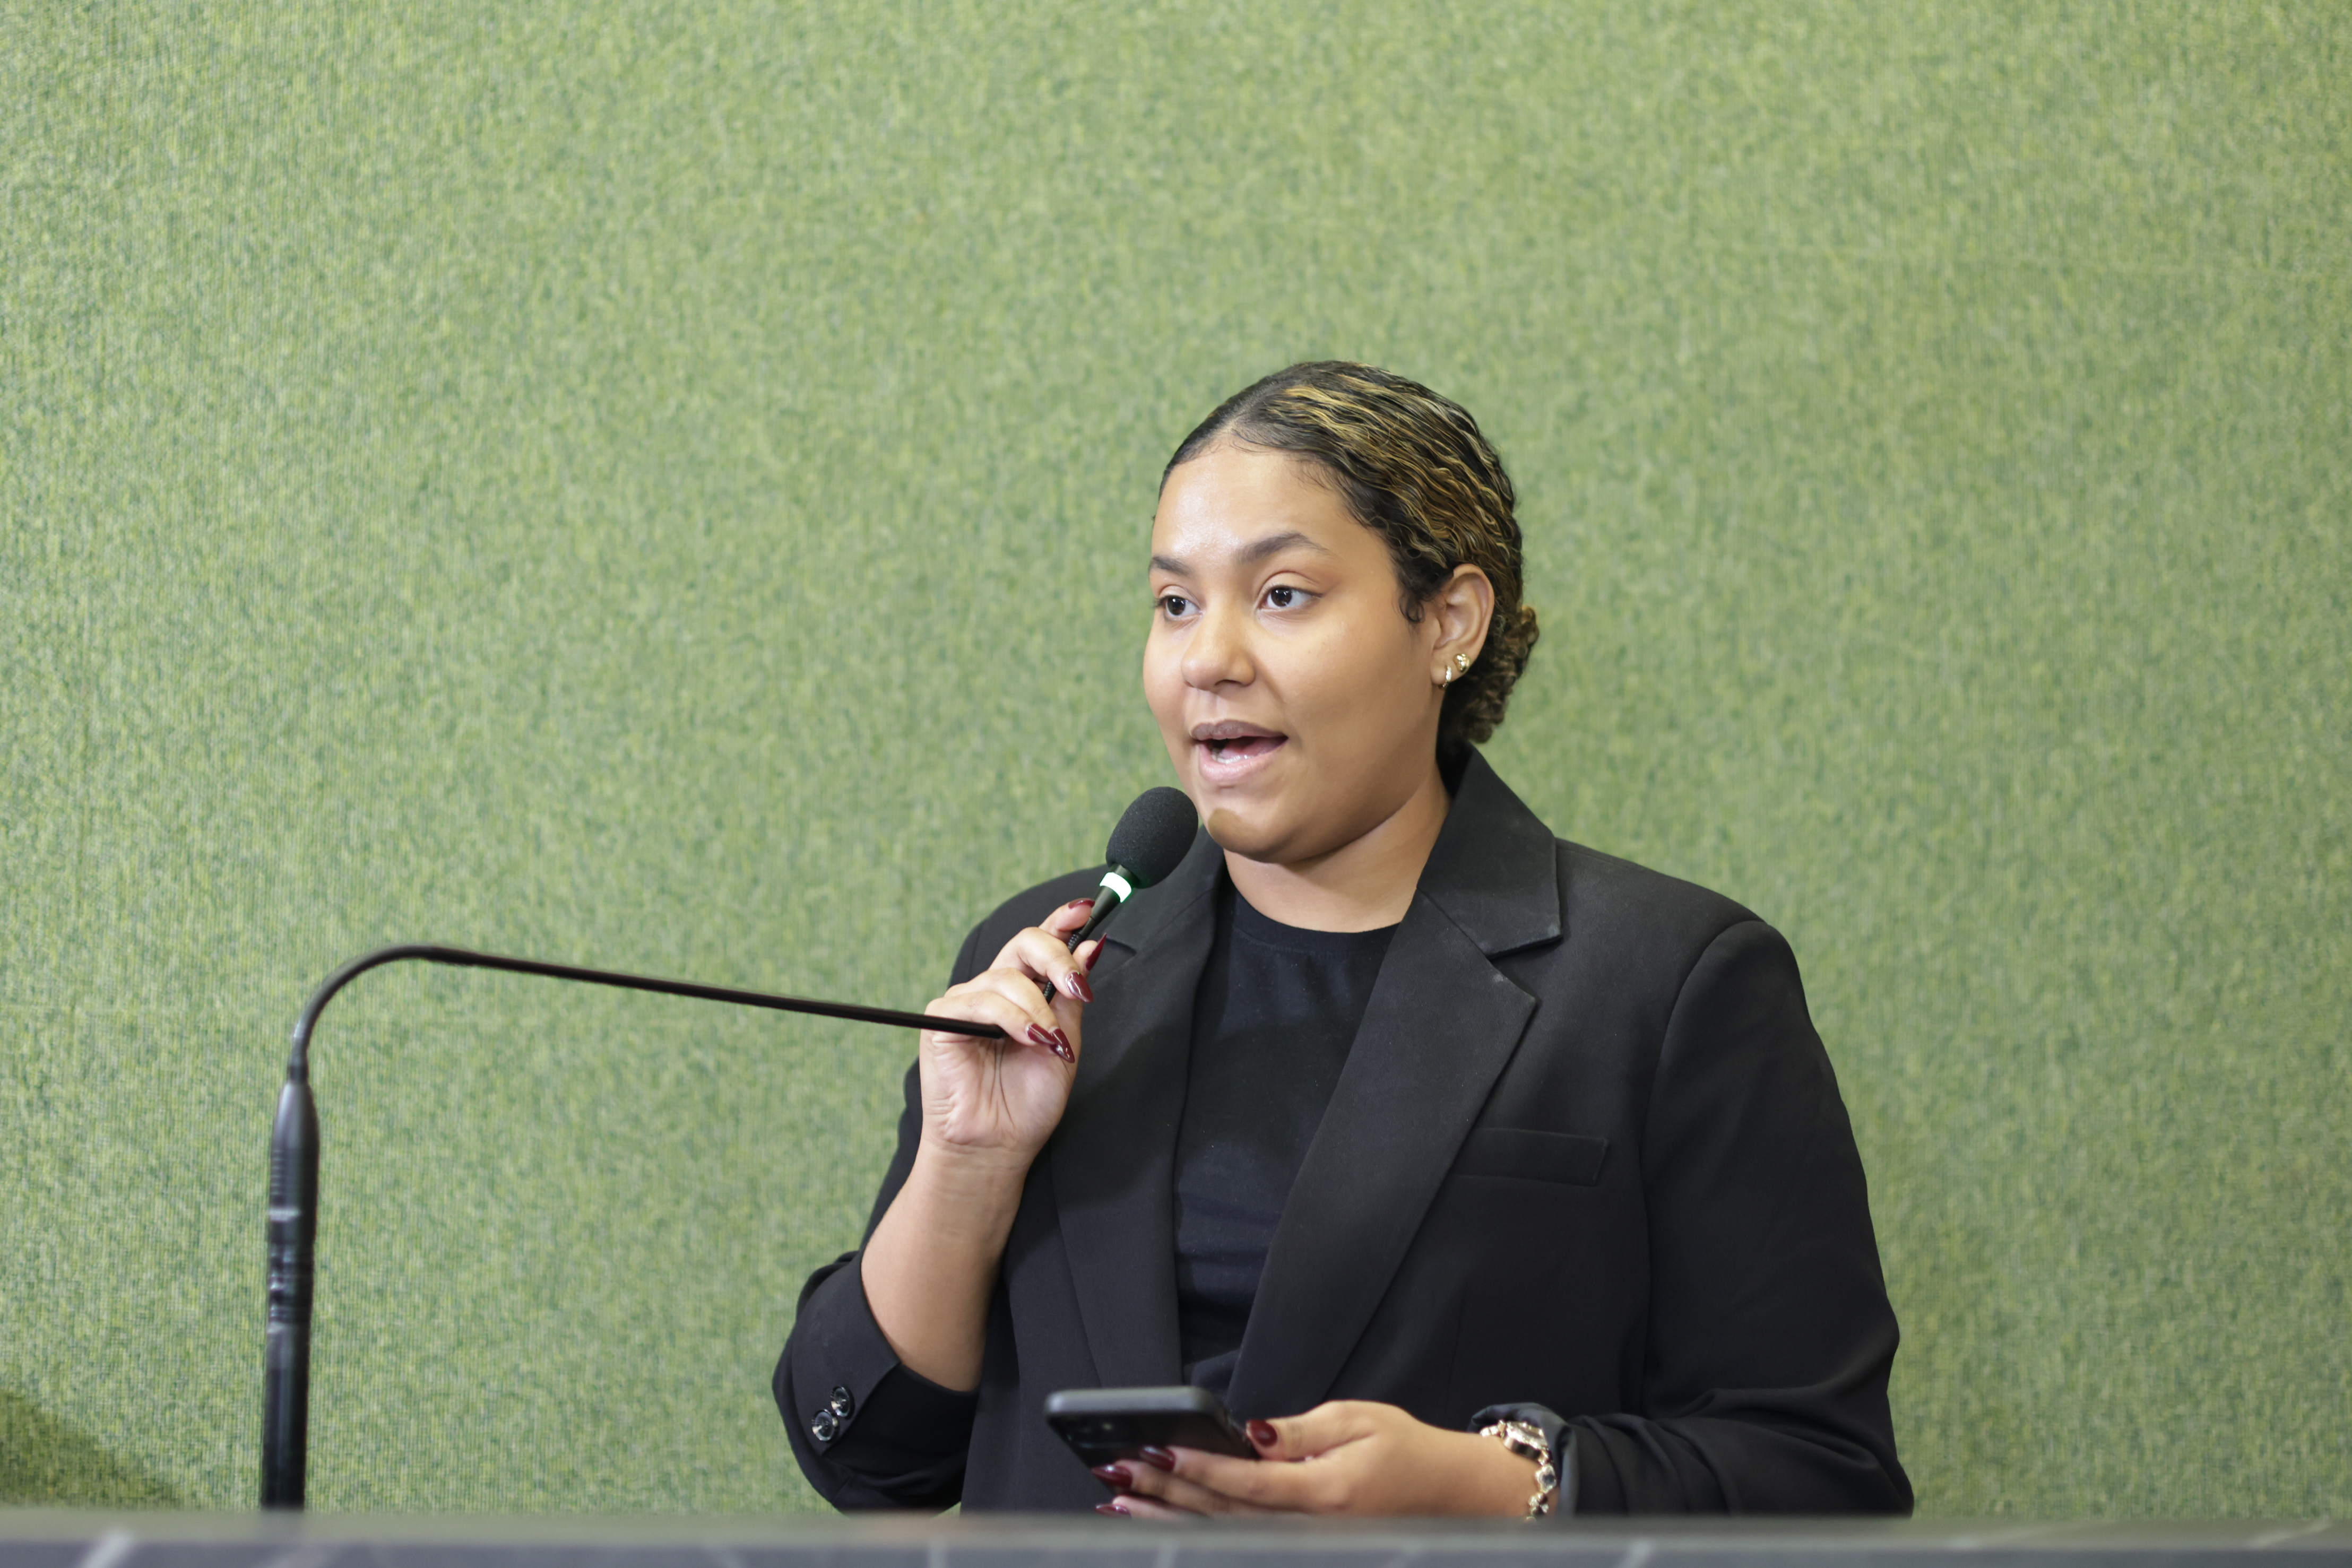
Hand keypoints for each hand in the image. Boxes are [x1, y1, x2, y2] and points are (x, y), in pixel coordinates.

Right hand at [861, 897, 1101, 1390]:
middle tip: (1078, 987)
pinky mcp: (942, 1019)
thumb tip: (1093, 946)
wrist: (999, 1148)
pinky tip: (1029, 1041)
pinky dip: (1013, 1019)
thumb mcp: (1067, 1044)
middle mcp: (994, 991)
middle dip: (1057, 957)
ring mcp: (965, 1002)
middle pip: (1024, 944)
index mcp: (1024, 993)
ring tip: (1050, 1044)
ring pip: (1007, 977)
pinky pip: (982, 1001)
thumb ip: (1072, 996)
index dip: (1062, 920)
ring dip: (1038, 1009)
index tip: (1088, 908)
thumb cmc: (1029, 1104)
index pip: (1040, 944)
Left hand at [1099, 1401, 1539, 1518]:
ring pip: (1224, 1534)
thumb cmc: (1407, 1452)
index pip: (1247, 1482)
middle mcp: (1309, 1527)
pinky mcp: (1303, 1546)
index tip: (1156, 1453)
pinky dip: (1197, 1533)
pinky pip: (1240, 1540)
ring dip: (1169, 1520)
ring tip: (1120, 1506)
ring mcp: (1305, 1543)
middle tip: (1116, 1474)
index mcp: (1324, 1492)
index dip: (1198, 1469)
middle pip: (1223, 1513)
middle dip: (1164, 1494)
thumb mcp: (1358, 1420)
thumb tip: (1251, 1435)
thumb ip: (1300, 1431)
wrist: (1451, 1497)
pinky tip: (1165, 1525)